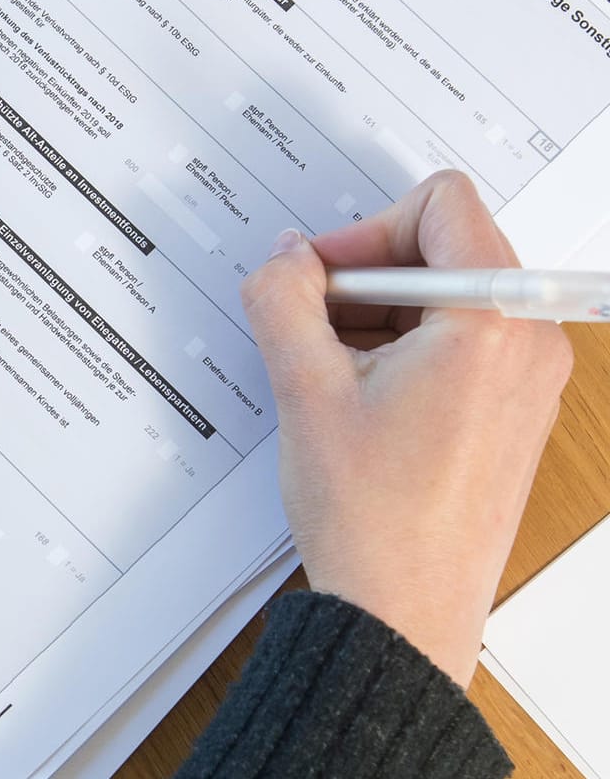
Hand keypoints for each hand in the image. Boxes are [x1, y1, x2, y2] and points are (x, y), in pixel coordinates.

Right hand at [240, 170, 571, 685]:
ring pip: (444, 296)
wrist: (402, 607)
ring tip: (330, 372)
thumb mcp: (304, 388)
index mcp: (492, 324)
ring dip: (376, 315)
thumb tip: (285, 259)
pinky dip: (399, 348)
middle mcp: (529, 342)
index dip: (364, 230)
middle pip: (445, 247)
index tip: (322, 275)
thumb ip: (283, 297)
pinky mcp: (510, 405)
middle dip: (366, 275)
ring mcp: (527, 376)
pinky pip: (455, 340)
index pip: (441, 205)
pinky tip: (354, 395)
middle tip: (313, 323)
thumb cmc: (375, 518)